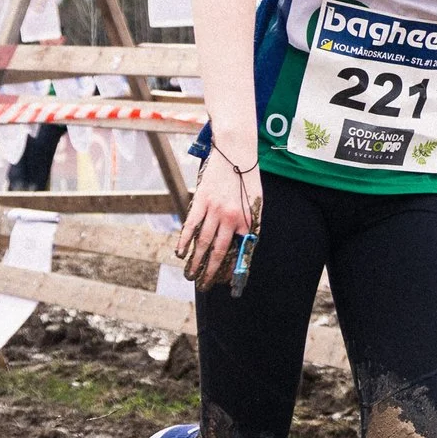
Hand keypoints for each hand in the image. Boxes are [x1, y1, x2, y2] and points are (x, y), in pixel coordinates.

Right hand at [178, 135, 261, 288]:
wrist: (235, 152)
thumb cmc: (248, 177)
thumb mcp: (256, 201)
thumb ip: (250, 223)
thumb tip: (243, 244)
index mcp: (246, 219)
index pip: (238, 250)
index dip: (229, 267)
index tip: (223, 280)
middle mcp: (231, 217)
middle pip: (218, 251)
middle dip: (210, 271)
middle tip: (204, 285)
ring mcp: (214, 209)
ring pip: (203, 241)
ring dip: (195, 261)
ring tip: (190, 275)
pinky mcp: (201, 200)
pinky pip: (191, 225)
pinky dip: (185, 240)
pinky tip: (180, 253)